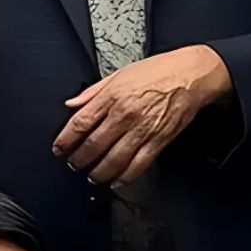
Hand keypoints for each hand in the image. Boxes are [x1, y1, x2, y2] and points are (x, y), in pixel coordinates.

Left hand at [49, 45, 235, 186]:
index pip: (80, 123)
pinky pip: (138, 165)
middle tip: (73, 165)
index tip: (59, 149)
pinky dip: (124, 177)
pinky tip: (116, 179)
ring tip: (92, 175)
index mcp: (112, 95)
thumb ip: (93, 92)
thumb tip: (71, 104)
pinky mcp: (159, 141)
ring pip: (113, 160)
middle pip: (93, 145)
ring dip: (98, 172)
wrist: (191, 75)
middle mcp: (125, 114)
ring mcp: (142, 129)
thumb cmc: (158, 71)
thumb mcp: (120, 73)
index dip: (65, 140)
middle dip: (79, 160)